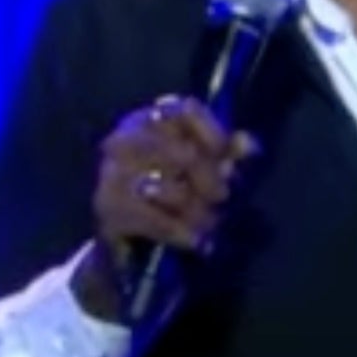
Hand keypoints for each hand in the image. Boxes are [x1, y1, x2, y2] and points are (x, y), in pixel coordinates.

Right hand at [73, 96, 256, 318]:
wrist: (132, 245)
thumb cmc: (172, 195)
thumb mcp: (203, 171)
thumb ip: (227, 154)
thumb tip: (249, 145)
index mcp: (149, 120)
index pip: (185, 110)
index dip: (214, 133)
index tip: (229, 159)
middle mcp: (124, 139)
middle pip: (182, 152)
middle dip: (210, 180)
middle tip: (223, 198)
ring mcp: (110, 174)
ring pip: (168, 188)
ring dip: (196, 210)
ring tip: (209, 223)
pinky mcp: (107, 208)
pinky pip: (153, 219)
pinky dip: (179, 232)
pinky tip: (195, 241)